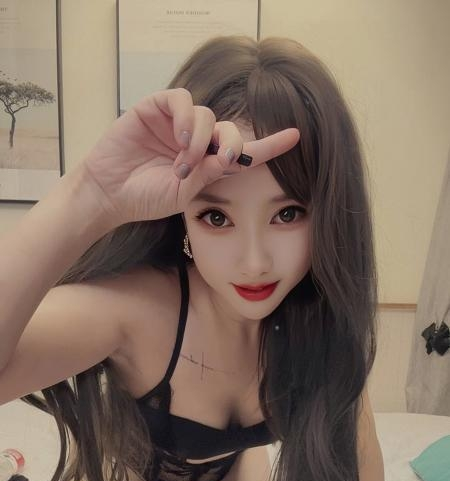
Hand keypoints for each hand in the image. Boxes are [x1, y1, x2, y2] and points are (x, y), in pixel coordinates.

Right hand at [80, 87, 299, 226]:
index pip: (243, 150)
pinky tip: (180, 137)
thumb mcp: (185, 193)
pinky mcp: (155, 108)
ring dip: (201, 138)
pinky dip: (187, 116)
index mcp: (206, 163)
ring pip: (207, 114)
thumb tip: (234, 157)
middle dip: (231, 143)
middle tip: (222, 161)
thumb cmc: (145, 197)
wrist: (109, 195)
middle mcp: (195, 139)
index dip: (269, 144)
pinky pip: (182, 99)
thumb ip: (209, 174)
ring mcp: (176, 123)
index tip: (295, 137)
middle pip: (228, 129)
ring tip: (184, 162)